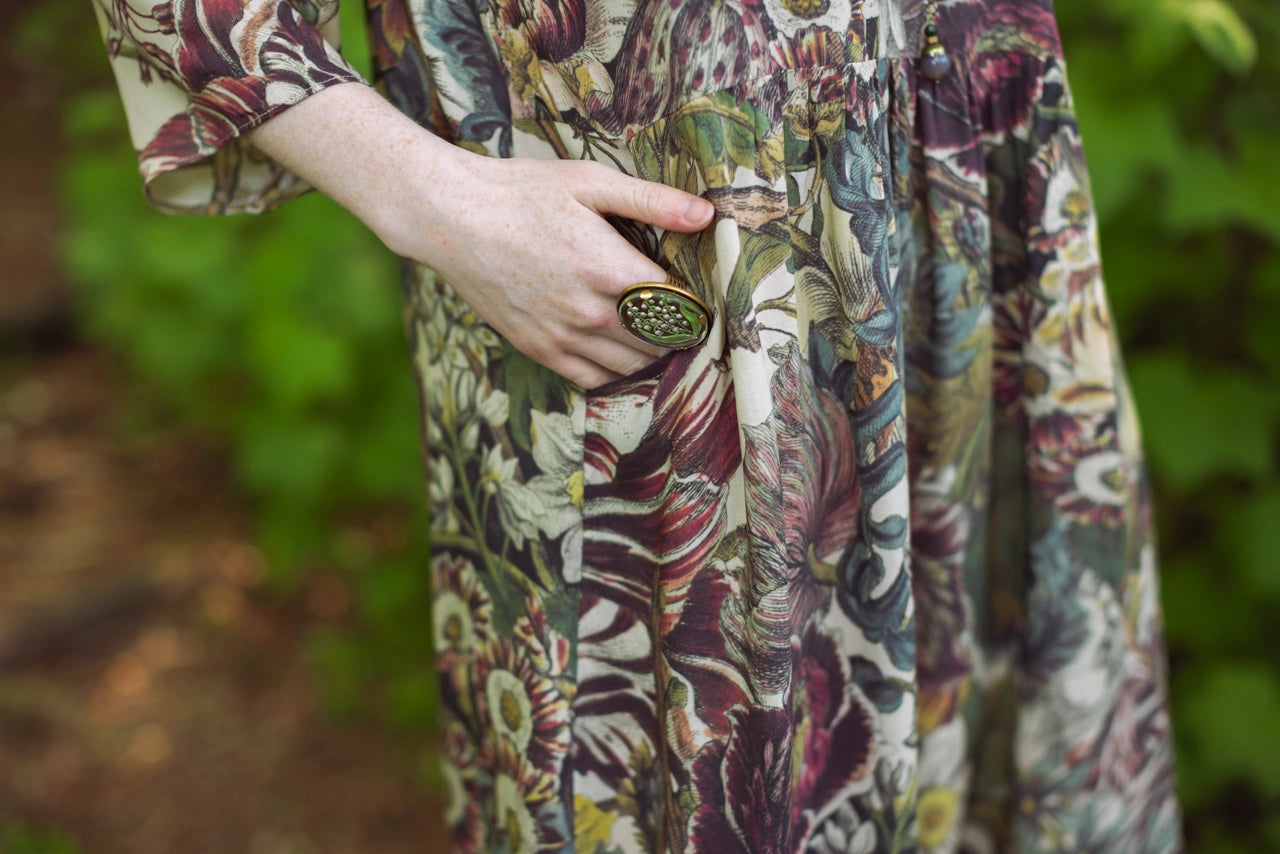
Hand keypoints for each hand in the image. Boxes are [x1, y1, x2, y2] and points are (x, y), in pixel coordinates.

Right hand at [383, 152, 713, 388]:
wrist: (452, 217)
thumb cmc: (522, 192)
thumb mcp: (590, 182)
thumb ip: (653, 201)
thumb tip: (707, 215)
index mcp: (610, 269)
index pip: (680, 304)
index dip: (696, 300)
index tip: (700, 292)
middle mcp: (590, 312)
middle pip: (660, 341)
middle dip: (678, 330)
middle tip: (683, 314)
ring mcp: (563, 336)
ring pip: (631, 365)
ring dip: (649, 352)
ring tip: (653, 330)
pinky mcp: (538, 348)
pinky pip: (592, 378)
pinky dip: (613, 370)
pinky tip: (616, 347)